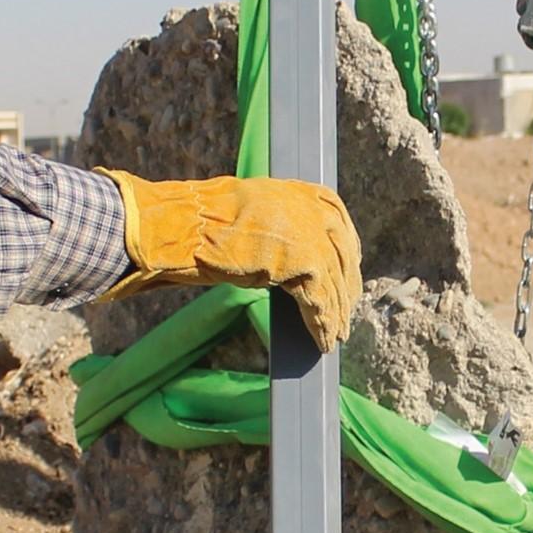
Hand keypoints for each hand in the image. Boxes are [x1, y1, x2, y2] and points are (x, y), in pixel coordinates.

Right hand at [103, 173, 362, 348]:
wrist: (183, 228)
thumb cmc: (201, 224)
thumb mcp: (250, 213)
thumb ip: (277, 225)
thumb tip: (289, 253)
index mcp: (299, 191)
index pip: (338, 220)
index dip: (346, 251)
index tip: (349, 271)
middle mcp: (310, 208)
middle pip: (342, 254)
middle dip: (345, 286)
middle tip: (346, 312)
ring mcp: (310, 234)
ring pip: (334, 282)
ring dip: (336, 313)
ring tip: (335, 336)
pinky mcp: (304, 263)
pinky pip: (320, 302)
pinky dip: (321, 324)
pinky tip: (321, 341)